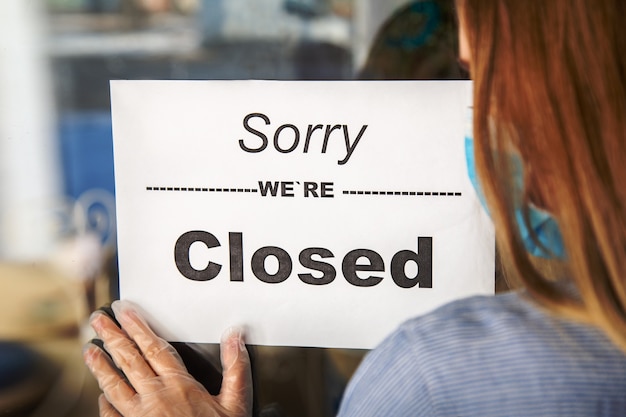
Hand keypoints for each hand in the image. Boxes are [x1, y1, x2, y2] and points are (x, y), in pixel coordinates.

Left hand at [83, 300, 251, 416]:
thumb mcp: (236, 403)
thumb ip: (235, 368)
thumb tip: (234, 337)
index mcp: (180, 385)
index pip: (154, 348)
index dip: (138, 327)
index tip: (125, 312)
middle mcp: (155, 397)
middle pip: (129, 360)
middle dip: (113, 336)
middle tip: (99, 320)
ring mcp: (139, 416)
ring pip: (114, 385)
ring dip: (100, 365)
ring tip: (89, 349)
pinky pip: (113, 415)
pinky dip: (104, 404)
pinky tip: (100, 396)